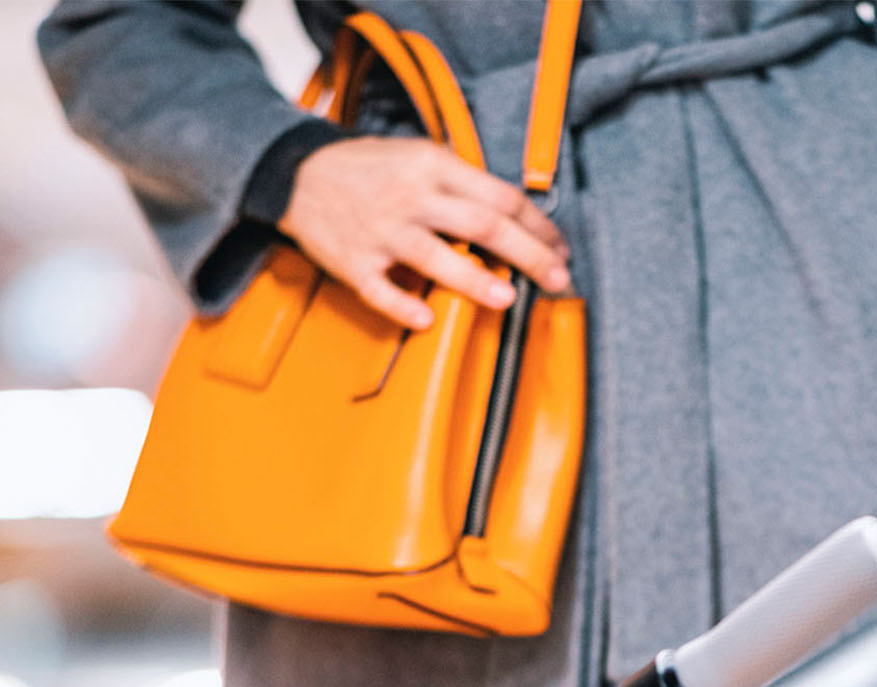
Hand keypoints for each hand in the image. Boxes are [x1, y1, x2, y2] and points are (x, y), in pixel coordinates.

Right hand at [279, 136, 571, 330]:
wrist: (296, 172)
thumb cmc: (368, 170)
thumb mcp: (419, 158)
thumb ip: (462, 185)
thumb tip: (516, 220)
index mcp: (431, 166)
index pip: (499, 197)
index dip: (537, 226)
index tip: (560, 249)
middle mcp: (409, 196)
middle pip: (482, 225)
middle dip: (528, 254)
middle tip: (557, 278)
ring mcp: (380, 230)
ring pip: (434, 255)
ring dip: (474, 279)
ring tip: (507, 298)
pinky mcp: (354, 261)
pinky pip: (380, 290)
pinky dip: (403, 306)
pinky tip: (426, 319)